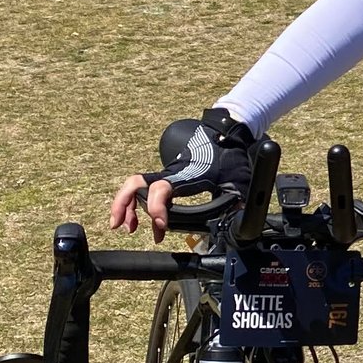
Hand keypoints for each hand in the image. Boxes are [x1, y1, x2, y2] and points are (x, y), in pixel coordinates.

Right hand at [109, 111, 253, 241]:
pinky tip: (146, 221)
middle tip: (124, 228)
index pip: (161, 188)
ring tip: (128, 228)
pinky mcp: (166, 177)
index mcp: (185, 175)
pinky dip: (137, 204)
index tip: (161, 225)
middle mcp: (170, 173)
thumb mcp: (238, 180)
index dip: (156, 207)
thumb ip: (236, 201)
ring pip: (135, 186)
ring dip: (126, 206)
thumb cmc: (229, 155)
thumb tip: (238, 220)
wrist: (224, 134)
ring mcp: (166, 174)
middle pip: (136, 183)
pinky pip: (144, 189)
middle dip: (124, 205)